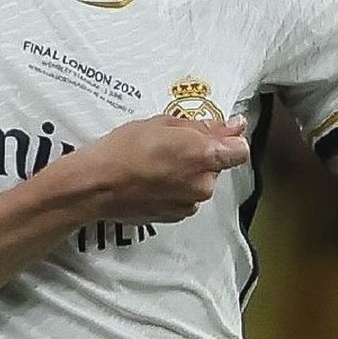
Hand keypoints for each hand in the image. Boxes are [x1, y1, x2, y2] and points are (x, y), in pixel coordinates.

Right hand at [83, 114, 249, 222]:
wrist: (96, 185)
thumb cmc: (124, 150)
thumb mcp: (163, 123)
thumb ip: (204, 126)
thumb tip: (232, 126)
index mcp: (204, 155)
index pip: (240, 150)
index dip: (230, 140)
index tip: (219, 133)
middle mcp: (203, 183)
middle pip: (217, 165)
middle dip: (201, 155)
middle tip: (171, 144)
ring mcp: (190, 202)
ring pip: (200, 182)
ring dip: (187, 172)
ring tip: (157, 162)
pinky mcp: (176, 215)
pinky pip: (186, 197)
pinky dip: (175, 188)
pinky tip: (153, 178)